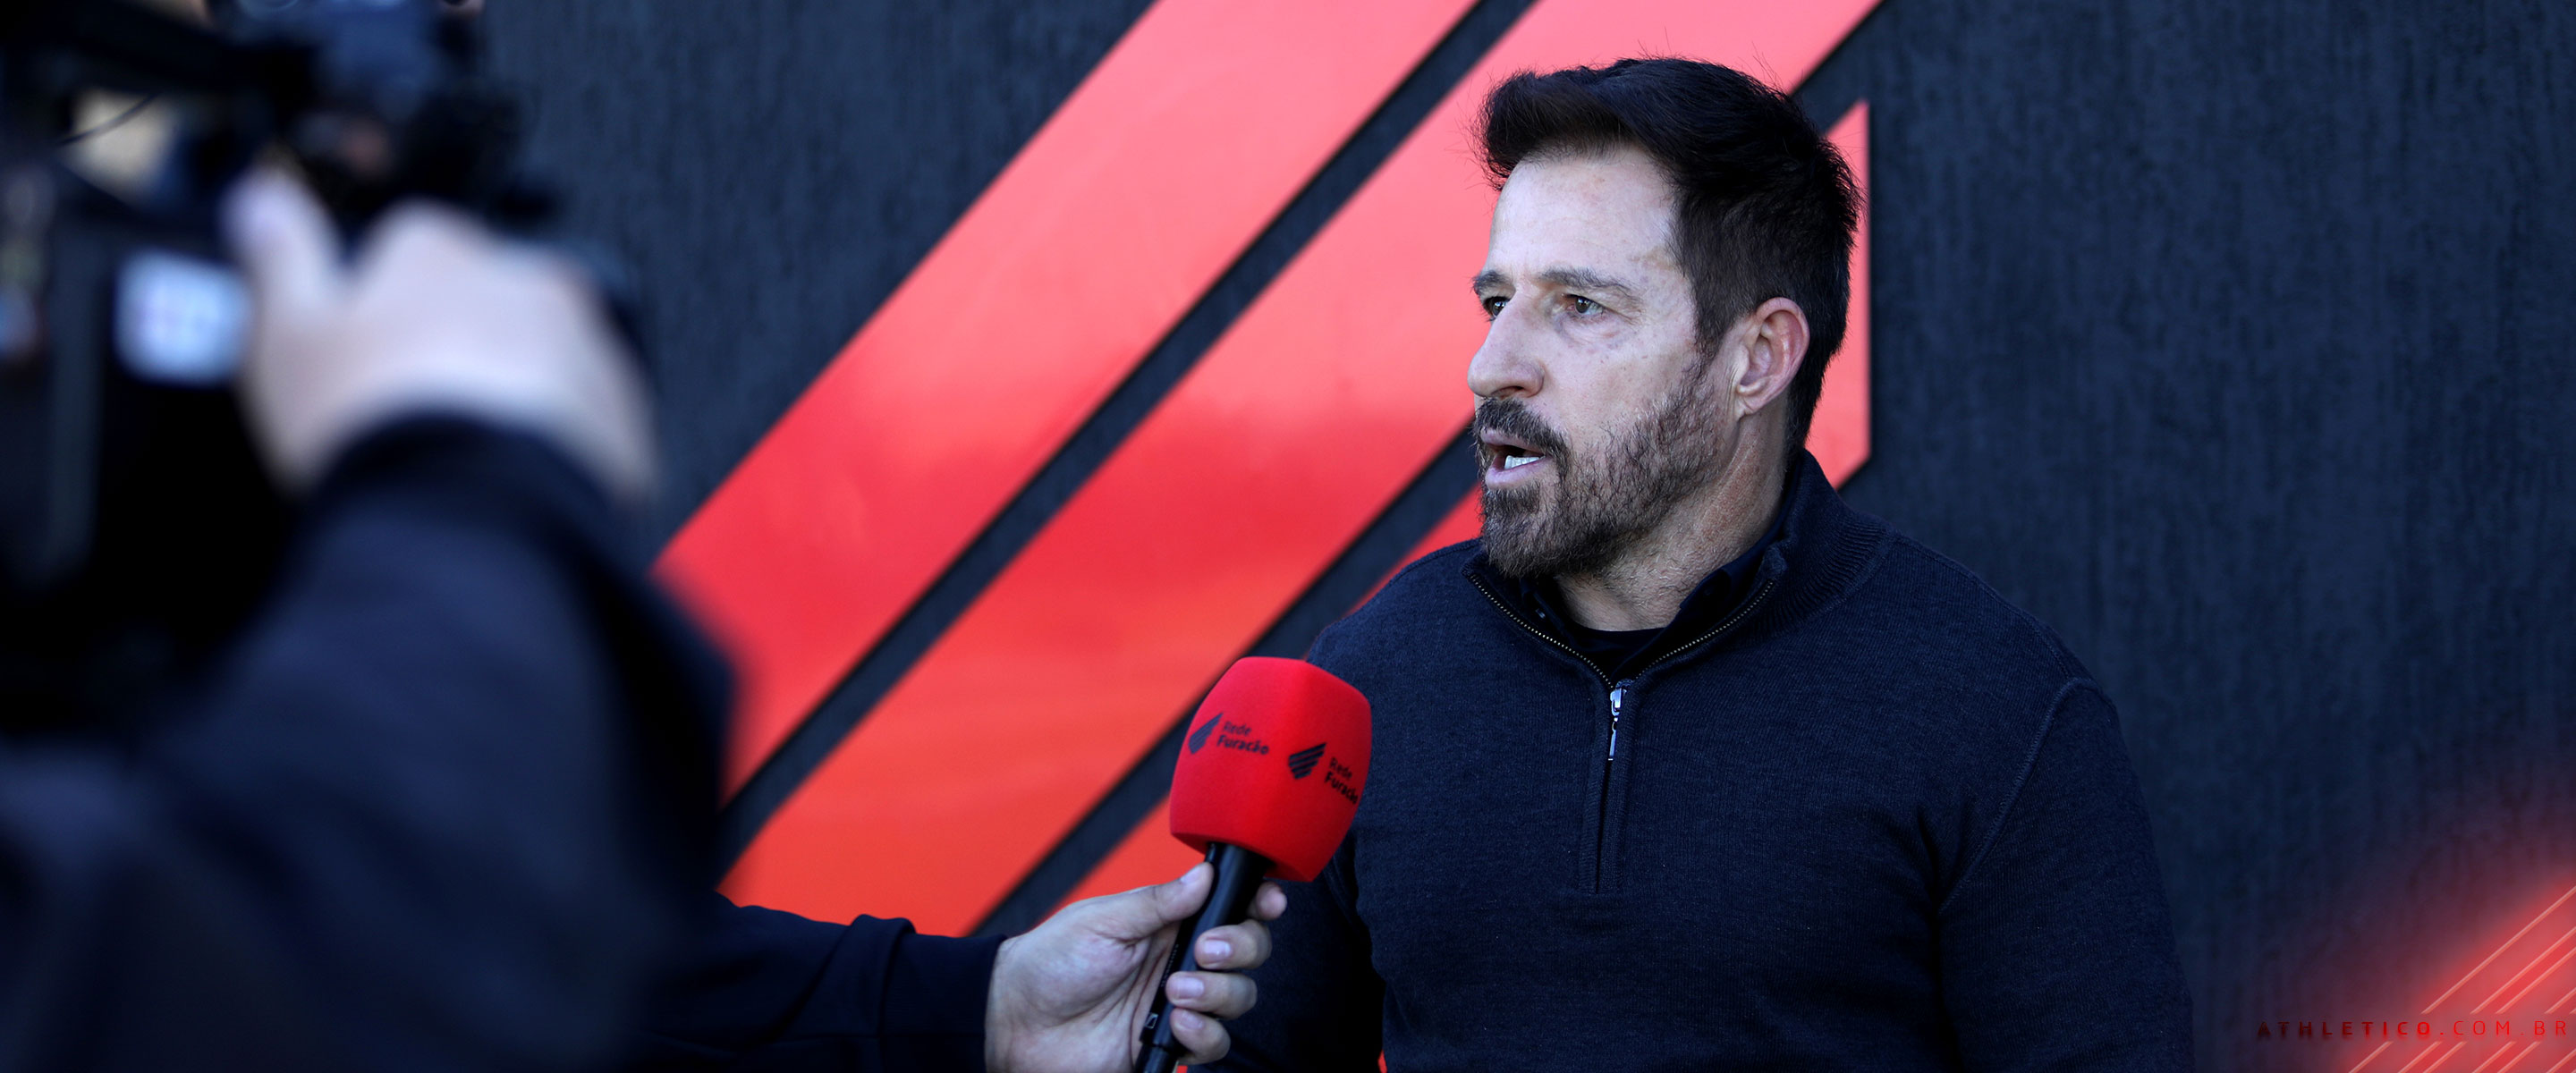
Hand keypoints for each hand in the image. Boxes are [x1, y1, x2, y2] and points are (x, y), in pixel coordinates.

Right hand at [221, 169, 651, 501]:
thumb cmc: (377, 425)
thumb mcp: (286, 333)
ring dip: (512, 388)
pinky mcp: (624, 413)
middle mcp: (527, 281)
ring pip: (544, 355)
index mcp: (442, 251)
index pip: (412, 246)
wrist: (471, 515)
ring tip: (462, 450)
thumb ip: (279, 255)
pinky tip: (510, 476)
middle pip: (485, 301)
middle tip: (412, 409)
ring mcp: (586, 344)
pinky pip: (590, 416)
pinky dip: (558, 439)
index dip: (381, 301)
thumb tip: (262, 201)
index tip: (367, 347)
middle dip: (455, 342)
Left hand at [985, 863, 1287, 1072]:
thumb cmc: (1047, 963)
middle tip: (1204, 952)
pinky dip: (1203, 1035)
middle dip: (1240, 949)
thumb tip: (1205, 876)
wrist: (1013, 1022)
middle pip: (1248, 954)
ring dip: (1218, 994)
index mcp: (1167, 925)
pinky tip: (1173, 1027)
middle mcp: (1180, 963)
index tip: (1267, 903)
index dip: (1257, 905)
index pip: (1229, 910)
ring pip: (1239, 999)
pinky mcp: (1167, 1046)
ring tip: (1175, 995)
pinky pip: (1213, 1045)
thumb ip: (1157, 903)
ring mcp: (1178, 1006)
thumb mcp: (1102, 920)